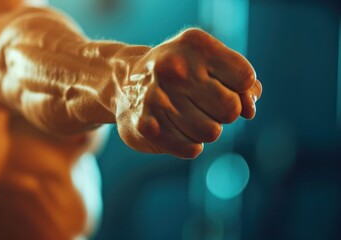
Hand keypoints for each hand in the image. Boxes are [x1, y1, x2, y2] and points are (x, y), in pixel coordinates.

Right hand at [115, 29, 261, 158]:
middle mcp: (174, 69)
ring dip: (206, 129)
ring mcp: (158, 98)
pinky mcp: (147, 127)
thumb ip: (240, 82)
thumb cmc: (179, 72)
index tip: (225, 86)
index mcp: (194, 46)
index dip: (242, 89)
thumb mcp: (209, 61)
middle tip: (203, 103)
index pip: (245, 78)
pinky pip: (192, 149)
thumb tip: (249, 110)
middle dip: (224, 112)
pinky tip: (174, 128)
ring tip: (186, 115)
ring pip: (212, 132)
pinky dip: (189, 143)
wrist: (126, 82)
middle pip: (231, 109)